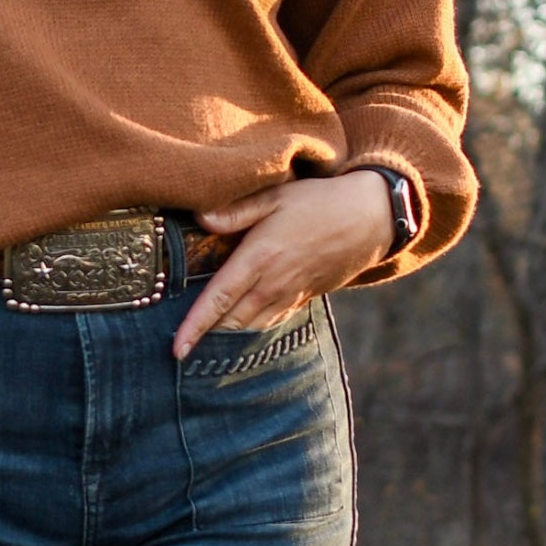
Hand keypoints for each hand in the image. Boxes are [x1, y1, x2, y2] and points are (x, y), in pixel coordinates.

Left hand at [172, 171, 393, 358]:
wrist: (370, 218)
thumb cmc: (319, 201)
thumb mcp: (276, 195)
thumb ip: (236, 210)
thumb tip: (199, 217)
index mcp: (259, 258)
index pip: (219, 299)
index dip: (195, 326)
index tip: (176, 349)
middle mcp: (272, 284)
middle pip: (231, 323)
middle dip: (205, 338)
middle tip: (179, 349)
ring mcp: (290, 295)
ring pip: (251, 327)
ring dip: (227, 338)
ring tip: (203, 345)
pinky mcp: (304, 298)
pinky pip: (271, 322)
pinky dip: (251, 330)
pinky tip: (238, 329)